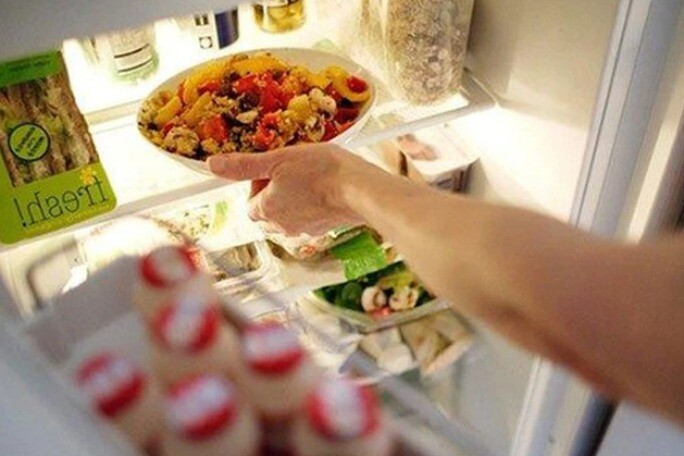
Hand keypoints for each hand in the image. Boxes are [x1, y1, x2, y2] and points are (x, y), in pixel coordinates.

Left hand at [207, 144, 382, 234]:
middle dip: (273, 194)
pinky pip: (306, 219)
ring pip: (286, 217)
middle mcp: (281, 225)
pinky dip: (309, 207)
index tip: (274, 169)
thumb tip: (213, 165)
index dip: (259, 183)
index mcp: (266, 209)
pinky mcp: (322, 229)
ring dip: (291, 201)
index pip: (250, 201)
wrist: (359, 189)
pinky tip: (321, 190)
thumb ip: (244, 165)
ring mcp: (303, 230)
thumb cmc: (321, 171)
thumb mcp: (278, 159)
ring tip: (307, 179)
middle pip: (266, 212)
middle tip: (289, 173)